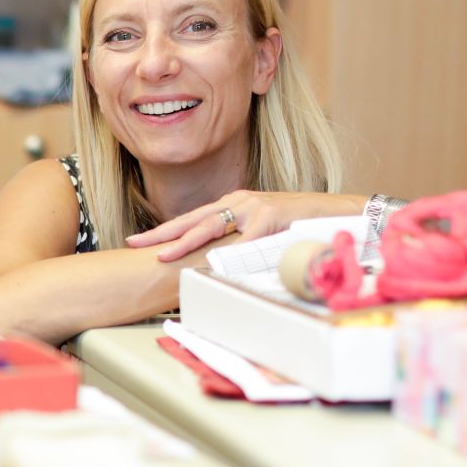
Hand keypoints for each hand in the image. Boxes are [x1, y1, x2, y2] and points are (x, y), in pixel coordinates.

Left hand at [127, 191, 359, 261]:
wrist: (332, 211)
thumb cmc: (296, 225)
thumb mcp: (261, 232)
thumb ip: (239, 243)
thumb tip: (216, 264)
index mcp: (232, 205)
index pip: (191, 218)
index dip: (164, 230)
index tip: (139, 241)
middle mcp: (237, 202)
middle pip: (191, 219)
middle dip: (161, 233)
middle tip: (134, 243)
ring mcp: (253, 207)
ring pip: (211, 225)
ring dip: (185, 242)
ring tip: (164, 255)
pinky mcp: (270, 216)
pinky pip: (245, 239)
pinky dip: (228, 253)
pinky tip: (212, 263)